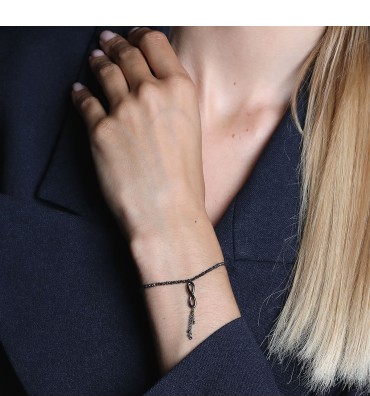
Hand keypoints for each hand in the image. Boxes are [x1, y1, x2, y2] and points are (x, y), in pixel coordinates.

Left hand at [71, 28, 206, 240]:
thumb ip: (172, 103)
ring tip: (94, 59)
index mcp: (180, 90)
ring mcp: (123, 109)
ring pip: (104, 70)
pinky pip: (84, 100)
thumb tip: (153, 88)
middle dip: (116, 44)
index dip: (142, 35)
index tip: (134, 36)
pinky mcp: (99, 129)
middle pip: (127, 53)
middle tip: (108, 42)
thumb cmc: (185, 181)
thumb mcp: (190, 130)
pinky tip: (79, 90)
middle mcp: (151, 92)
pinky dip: (80, 93)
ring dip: (97, 61)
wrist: (167, 213)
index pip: (156, 43)